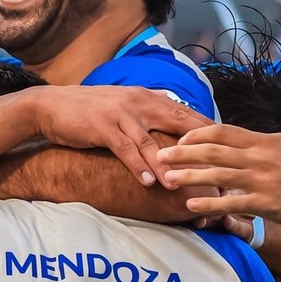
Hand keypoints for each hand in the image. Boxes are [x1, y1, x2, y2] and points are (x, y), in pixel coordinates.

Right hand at [28, 86, 213, 187]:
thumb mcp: (124, 107)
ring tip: (183, 183)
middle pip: (177, 123)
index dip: (207, 129)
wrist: (52, 106)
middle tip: (219, 166)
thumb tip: (175, 122)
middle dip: (199, 145)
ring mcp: (121, 114)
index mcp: (147, 97)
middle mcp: (139, 102)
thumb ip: (149, 113)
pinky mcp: (104, 128)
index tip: (227, 146)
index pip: (185, 112)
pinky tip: (150, 182)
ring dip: (168, 164)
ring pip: (152, 141)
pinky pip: (126, 149)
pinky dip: (139, 166)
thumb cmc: (90, 111)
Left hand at [158, 124, 280, 230]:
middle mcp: (260, 156)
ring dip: (189, 176)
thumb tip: (247, 139)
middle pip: (213, 150)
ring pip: (217, 174)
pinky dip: (209, 204)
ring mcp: (262, 179)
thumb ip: (265, 142)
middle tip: (160, 154)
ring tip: (167, 179)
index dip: (197, 134)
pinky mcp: (266, 203)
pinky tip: (191, 205)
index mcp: (264, 140)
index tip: (180, 140)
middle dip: (183, 152)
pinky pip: (231, 202)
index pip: (223, 131)